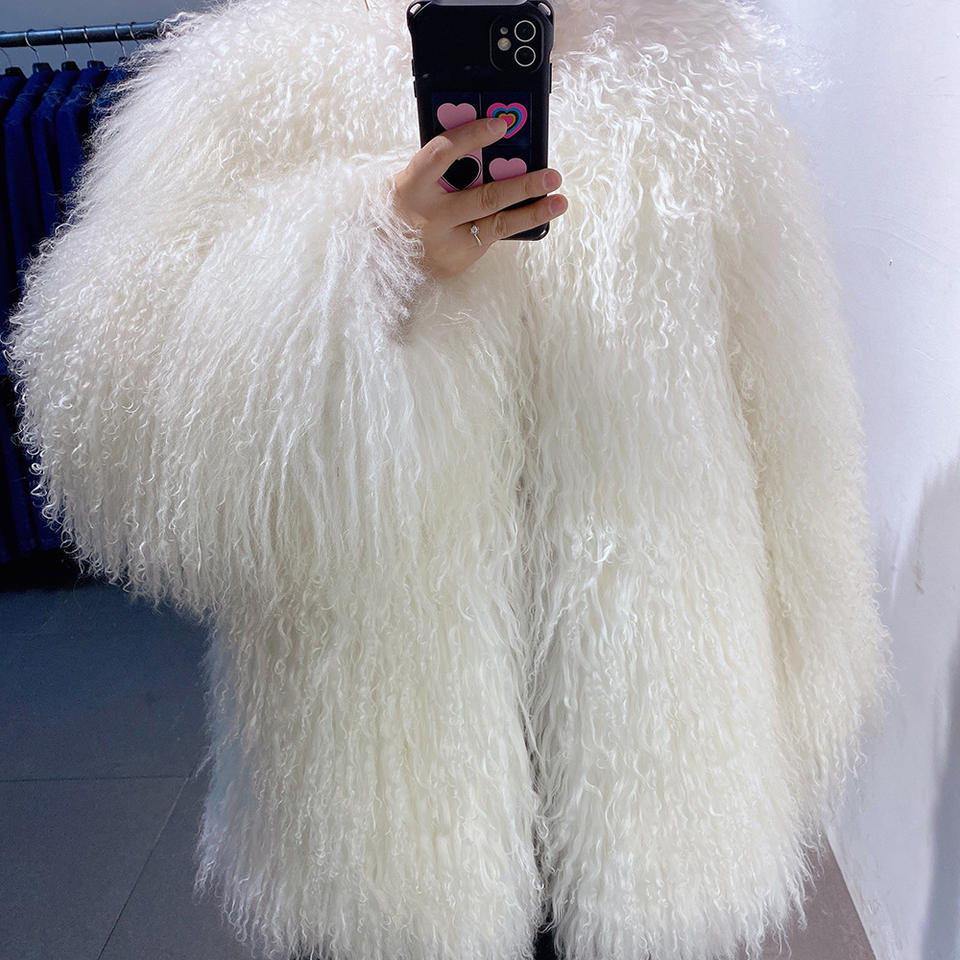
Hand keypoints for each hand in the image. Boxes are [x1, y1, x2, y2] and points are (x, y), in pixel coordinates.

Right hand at [390, 116, 566, 279]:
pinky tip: (537, 216)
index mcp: (413, 184)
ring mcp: (446, 240)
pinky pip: (492, 238)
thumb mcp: (413, 182)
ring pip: (496, 223)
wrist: (386, 257)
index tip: (502, 124)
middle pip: (484, 196)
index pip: (444, 153)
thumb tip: (489, 142)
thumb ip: (443, 166)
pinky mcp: (458, 258)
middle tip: (551, 173)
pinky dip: (516, 225)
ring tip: (559, 201)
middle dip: (522, 183)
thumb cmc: (408, 208)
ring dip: (531, 211)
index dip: (473, 136)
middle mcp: (431, 214)